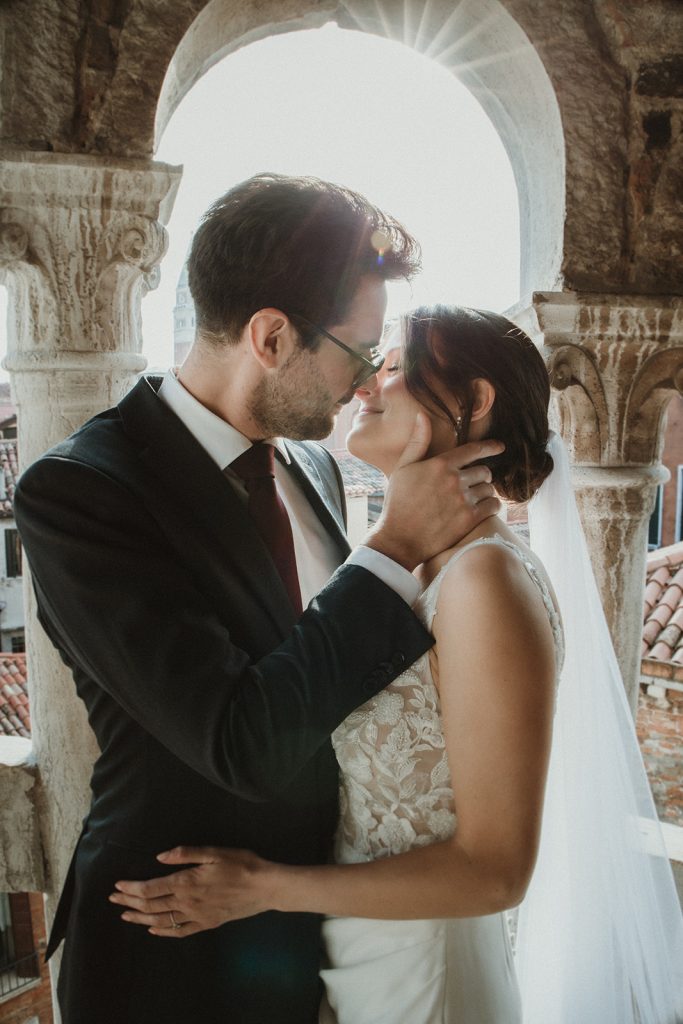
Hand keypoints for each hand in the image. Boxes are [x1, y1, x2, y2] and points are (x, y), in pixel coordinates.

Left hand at [109, 846, 275, 937]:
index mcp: (187, 882)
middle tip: (113, 900)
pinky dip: (163, 932)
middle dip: (130, 902)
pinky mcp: (206, 924)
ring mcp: (196, 916)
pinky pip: (180, 932)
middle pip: (152, 905)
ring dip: (140, 918)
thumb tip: (160, 857)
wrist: (264, 887)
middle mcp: (187, 903)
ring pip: (161, 920)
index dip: (132, 889)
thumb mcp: (214, 852)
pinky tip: (153, 930)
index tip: (117, 887)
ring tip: (125, 916)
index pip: (151, 888)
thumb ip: (186, 854)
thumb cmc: (240, 864)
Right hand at [365, 412, 504, 569]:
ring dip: (485, 491)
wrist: (399, 538)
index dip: (490, 447)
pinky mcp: (469, 519)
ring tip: (475, 497)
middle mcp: (454, 480)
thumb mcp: (403, 468)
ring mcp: (463, 500)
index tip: (500, 447)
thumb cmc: (398, 502)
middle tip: (473, 482)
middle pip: (484, 470)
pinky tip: (484, 508)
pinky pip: (493, 505)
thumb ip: (417, 442)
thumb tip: (422, 416)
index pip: (473, 450)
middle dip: (481, 475)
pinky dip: (492, 505)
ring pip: (489, 488)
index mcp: (440, 464)